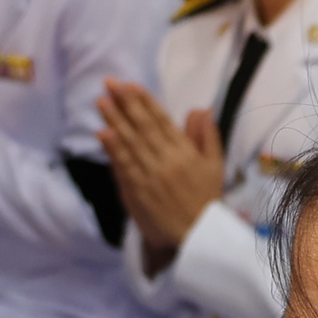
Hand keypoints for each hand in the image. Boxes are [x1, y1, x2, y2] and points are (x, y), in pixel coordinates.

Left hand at [97, 77, 225, 267]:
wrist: (199, 234)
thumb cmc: (207, 198)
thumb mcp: (215, 165)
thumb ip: (208, 135)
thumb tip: (201, 109)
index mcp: (186, 151)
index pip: (162, 121)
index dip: (145, 102)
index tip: (131, 85)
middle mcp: (168, 159)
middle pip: (143, 126)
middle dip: (126, 103)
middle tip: (110, 83)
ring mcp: (152, 175)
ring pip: (131, 143)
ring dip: (115, 120)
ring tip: (102, 102)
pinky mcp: (140, 191)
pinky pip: (125, 166)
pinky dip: (114, 149)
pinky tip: (103, 133)